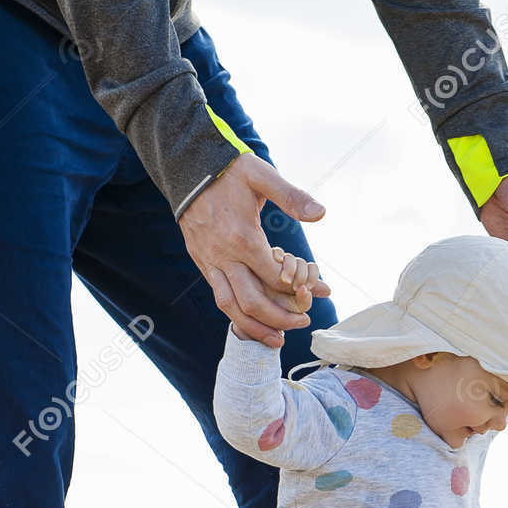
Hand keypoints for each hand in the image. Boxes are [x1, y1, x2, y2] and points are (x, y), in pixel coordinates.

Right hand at [180, 153, 325, 346]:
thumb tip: (321, 213)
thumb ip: (291, 196)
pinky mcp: (201, 262)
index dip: (295, 290)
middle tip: (302, 323)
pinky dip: (236, 314)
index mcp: (242, 237)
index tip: (313, 292)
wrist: (186, 167)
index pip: (273, 277)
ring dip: (254, 327)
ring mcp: (209, 261)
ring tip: (276, 340)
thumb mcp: (261, 175)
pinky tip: (252, 322)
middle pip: (252, 302)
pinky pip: (218, 296)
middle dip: (279, 318)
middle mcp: (223, 255)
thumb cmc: (228, 170)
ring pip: (229, 306)